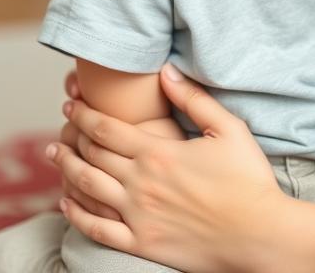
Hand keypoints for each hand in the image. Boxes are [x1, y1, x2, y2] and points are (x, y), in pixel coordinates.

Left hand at [46, 64, 288, 272]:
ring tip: (55, 155)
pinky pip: (97, 229)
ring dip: (66, 169)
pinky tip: (66, 204)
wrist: (259, 233)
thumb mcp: (228, 129)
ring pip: (86, 188)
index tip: (71, 104)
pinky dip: (76, 215)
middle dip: (70, 136)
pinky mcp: (141, 243)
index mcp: (158, 153)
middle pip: (90, 155)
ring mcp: (137, 216)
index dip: (83, 114)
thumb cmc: (249, 179)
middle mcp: (140, 183)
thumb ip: (194, 99)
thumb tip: (166, 71)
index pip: (105, 129)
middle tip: (62, 125)